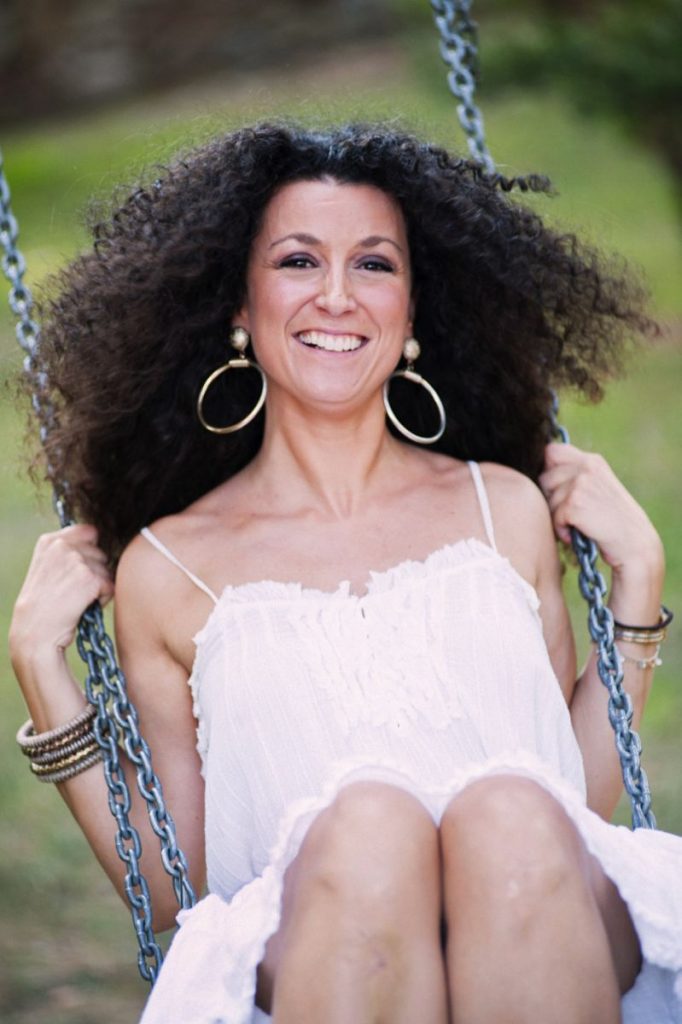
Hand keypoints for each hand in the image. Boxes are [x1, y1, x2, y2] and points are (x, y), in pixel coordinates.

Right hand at [9, 525, 114, 667]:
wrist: (35, 633)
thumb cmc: (44, 605)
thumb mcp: (48, 569)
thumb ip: (69, 551)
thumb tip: (99, 539)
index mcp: (50, 541)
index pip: (89, 532)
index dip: (91, 552)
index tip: (77, 571)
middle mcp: (62, 546)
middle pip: (101, 554)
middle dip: (95, 573)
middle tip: (72, 591)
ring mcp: (76, 561)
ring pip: (107, 570)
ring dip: (99, 587)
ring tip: (75, 600)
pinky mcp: (89, 578)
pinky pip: (111, 586)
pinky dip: (102, 600)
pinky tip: (83, 607)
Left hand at [539, 443, 663, 578]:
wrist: (634, 542)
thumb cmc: (613, 519)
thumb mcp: (598, 487)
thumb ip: (575, 475)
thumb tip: (541, 473)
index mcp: (592, 460)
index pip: (552, 451)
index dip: (549, 471)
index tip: (560, 489)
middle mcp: (586, 467)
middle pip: (545, 478)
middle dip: (551, 498)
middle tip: (571, 513)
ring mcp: (581, 483)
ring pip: (548, 499)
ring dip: (558, 517)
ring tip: (578, 524)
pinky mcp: (575, 503)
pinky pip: (553, 516)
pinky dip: (561, 530)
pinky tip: (576, 534)